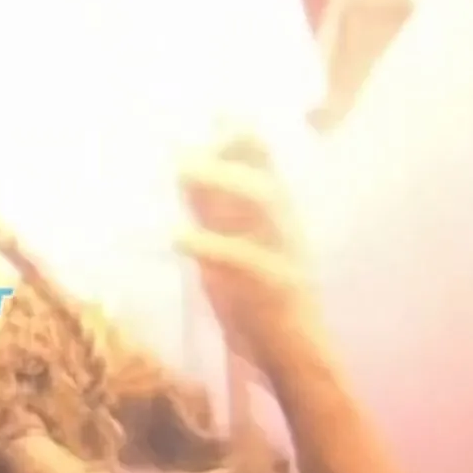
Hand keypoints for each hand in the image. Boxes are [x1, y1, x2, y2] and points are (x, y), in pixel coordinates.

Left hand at [173, 124, 326, 375]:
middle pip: (266, 170)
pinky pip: (247, 258)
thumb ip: (212, 215)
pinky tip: (177, 236)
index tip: (213, 111)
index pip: (265, 165)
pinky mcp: (280, 287)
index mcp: (277, 219)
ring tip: (182, 168)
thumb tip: (185, 171)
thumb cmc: (257, 307)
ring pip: (267, 201)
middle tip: (185, 138)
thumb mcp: (227, 252)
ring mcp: (288, 254)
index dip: (242, 135)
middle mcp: (286, 228)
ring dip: (223, 180)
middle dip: (233, 147)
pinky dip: (211, 244)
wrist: (295, 362)